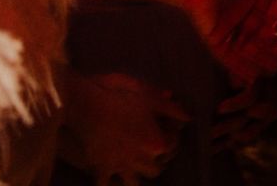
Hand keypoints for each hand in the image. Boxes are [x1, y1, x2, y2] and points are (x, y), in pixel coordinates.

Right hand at [58, 70, 186, 185]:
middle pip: (156, 170)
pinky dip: (108, 184)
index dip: (171, 140)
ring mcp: (120, 167)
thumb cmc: (122, 98)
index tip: (166, 132)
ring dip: (135, 177)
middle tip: (151, 154)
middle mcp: (140, 159)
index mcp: (156, 143)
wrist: (87, 104)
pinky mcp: (101, 169)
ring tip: (133, 169)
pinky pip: (105, 185)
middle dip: (156, 163)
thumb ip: (173, 110)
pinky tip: (109, 180)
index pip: (172, 149)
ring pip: (134, 183)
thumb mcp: (150, 99)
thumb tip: (189, 117)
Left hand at [202, 0, 276, 84]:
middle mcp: (249, 20)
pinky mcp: (217, 41)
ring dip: (262, 61)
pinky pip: (230, 59)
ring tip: (273, 68)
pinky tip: (251, 78)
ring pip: (252, 52)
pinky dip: (240, 70)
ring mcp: (234, 32)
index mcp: (261, 3)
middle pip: (268, 39)